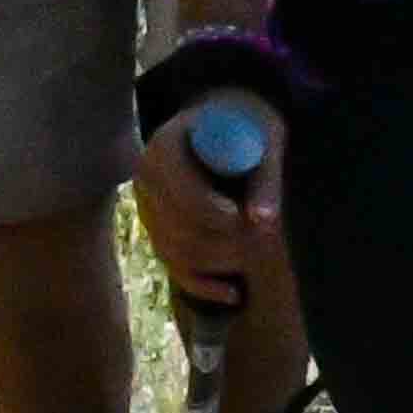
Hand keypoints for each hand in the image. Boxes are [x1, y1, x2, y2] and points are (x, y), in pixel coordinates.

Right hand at [130, 93, 288, 303]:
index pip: (180, 194)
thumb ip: (265, 176)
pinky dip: (205, 286)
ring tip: (255, 257)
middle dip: (223, 244)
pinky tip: (235, 291)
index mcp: (165, 147)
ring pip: (178, 254)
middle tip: (260, 243)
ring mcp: (149, 210)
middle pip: (178, 230)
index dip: (213, 212)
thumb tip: (264, 222)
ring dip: (219, 264)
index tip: (243, 218)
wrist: (225, 120)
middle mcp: (147, 180)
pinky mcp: (159, 233)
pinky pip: (176, 269)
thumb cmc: (248, 122)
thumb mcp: (264, 135)